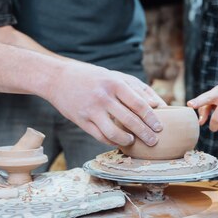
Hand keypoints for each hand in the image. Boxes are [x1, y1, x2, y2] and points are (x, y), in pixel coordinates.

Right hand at [46, 61, 162, 146]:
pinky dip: (112, 141)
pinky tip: (119, 141)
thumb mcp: (115, 76)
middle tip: (153, 141)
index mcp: (114, 83)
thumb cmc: (93, 77)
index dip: (151, 118)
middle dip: (144, 133)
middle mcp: (103, 97)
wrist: (58, 79)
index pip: (138, 104)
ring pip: (114, 132)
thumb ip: (137, 89)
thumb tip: (158, 105)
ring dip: (127, 140)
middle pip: (129, 120)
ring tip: (133, 141)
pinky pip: (100, 136)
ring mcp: (91, 110)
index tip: (160, 128)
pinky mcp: (81, 121)